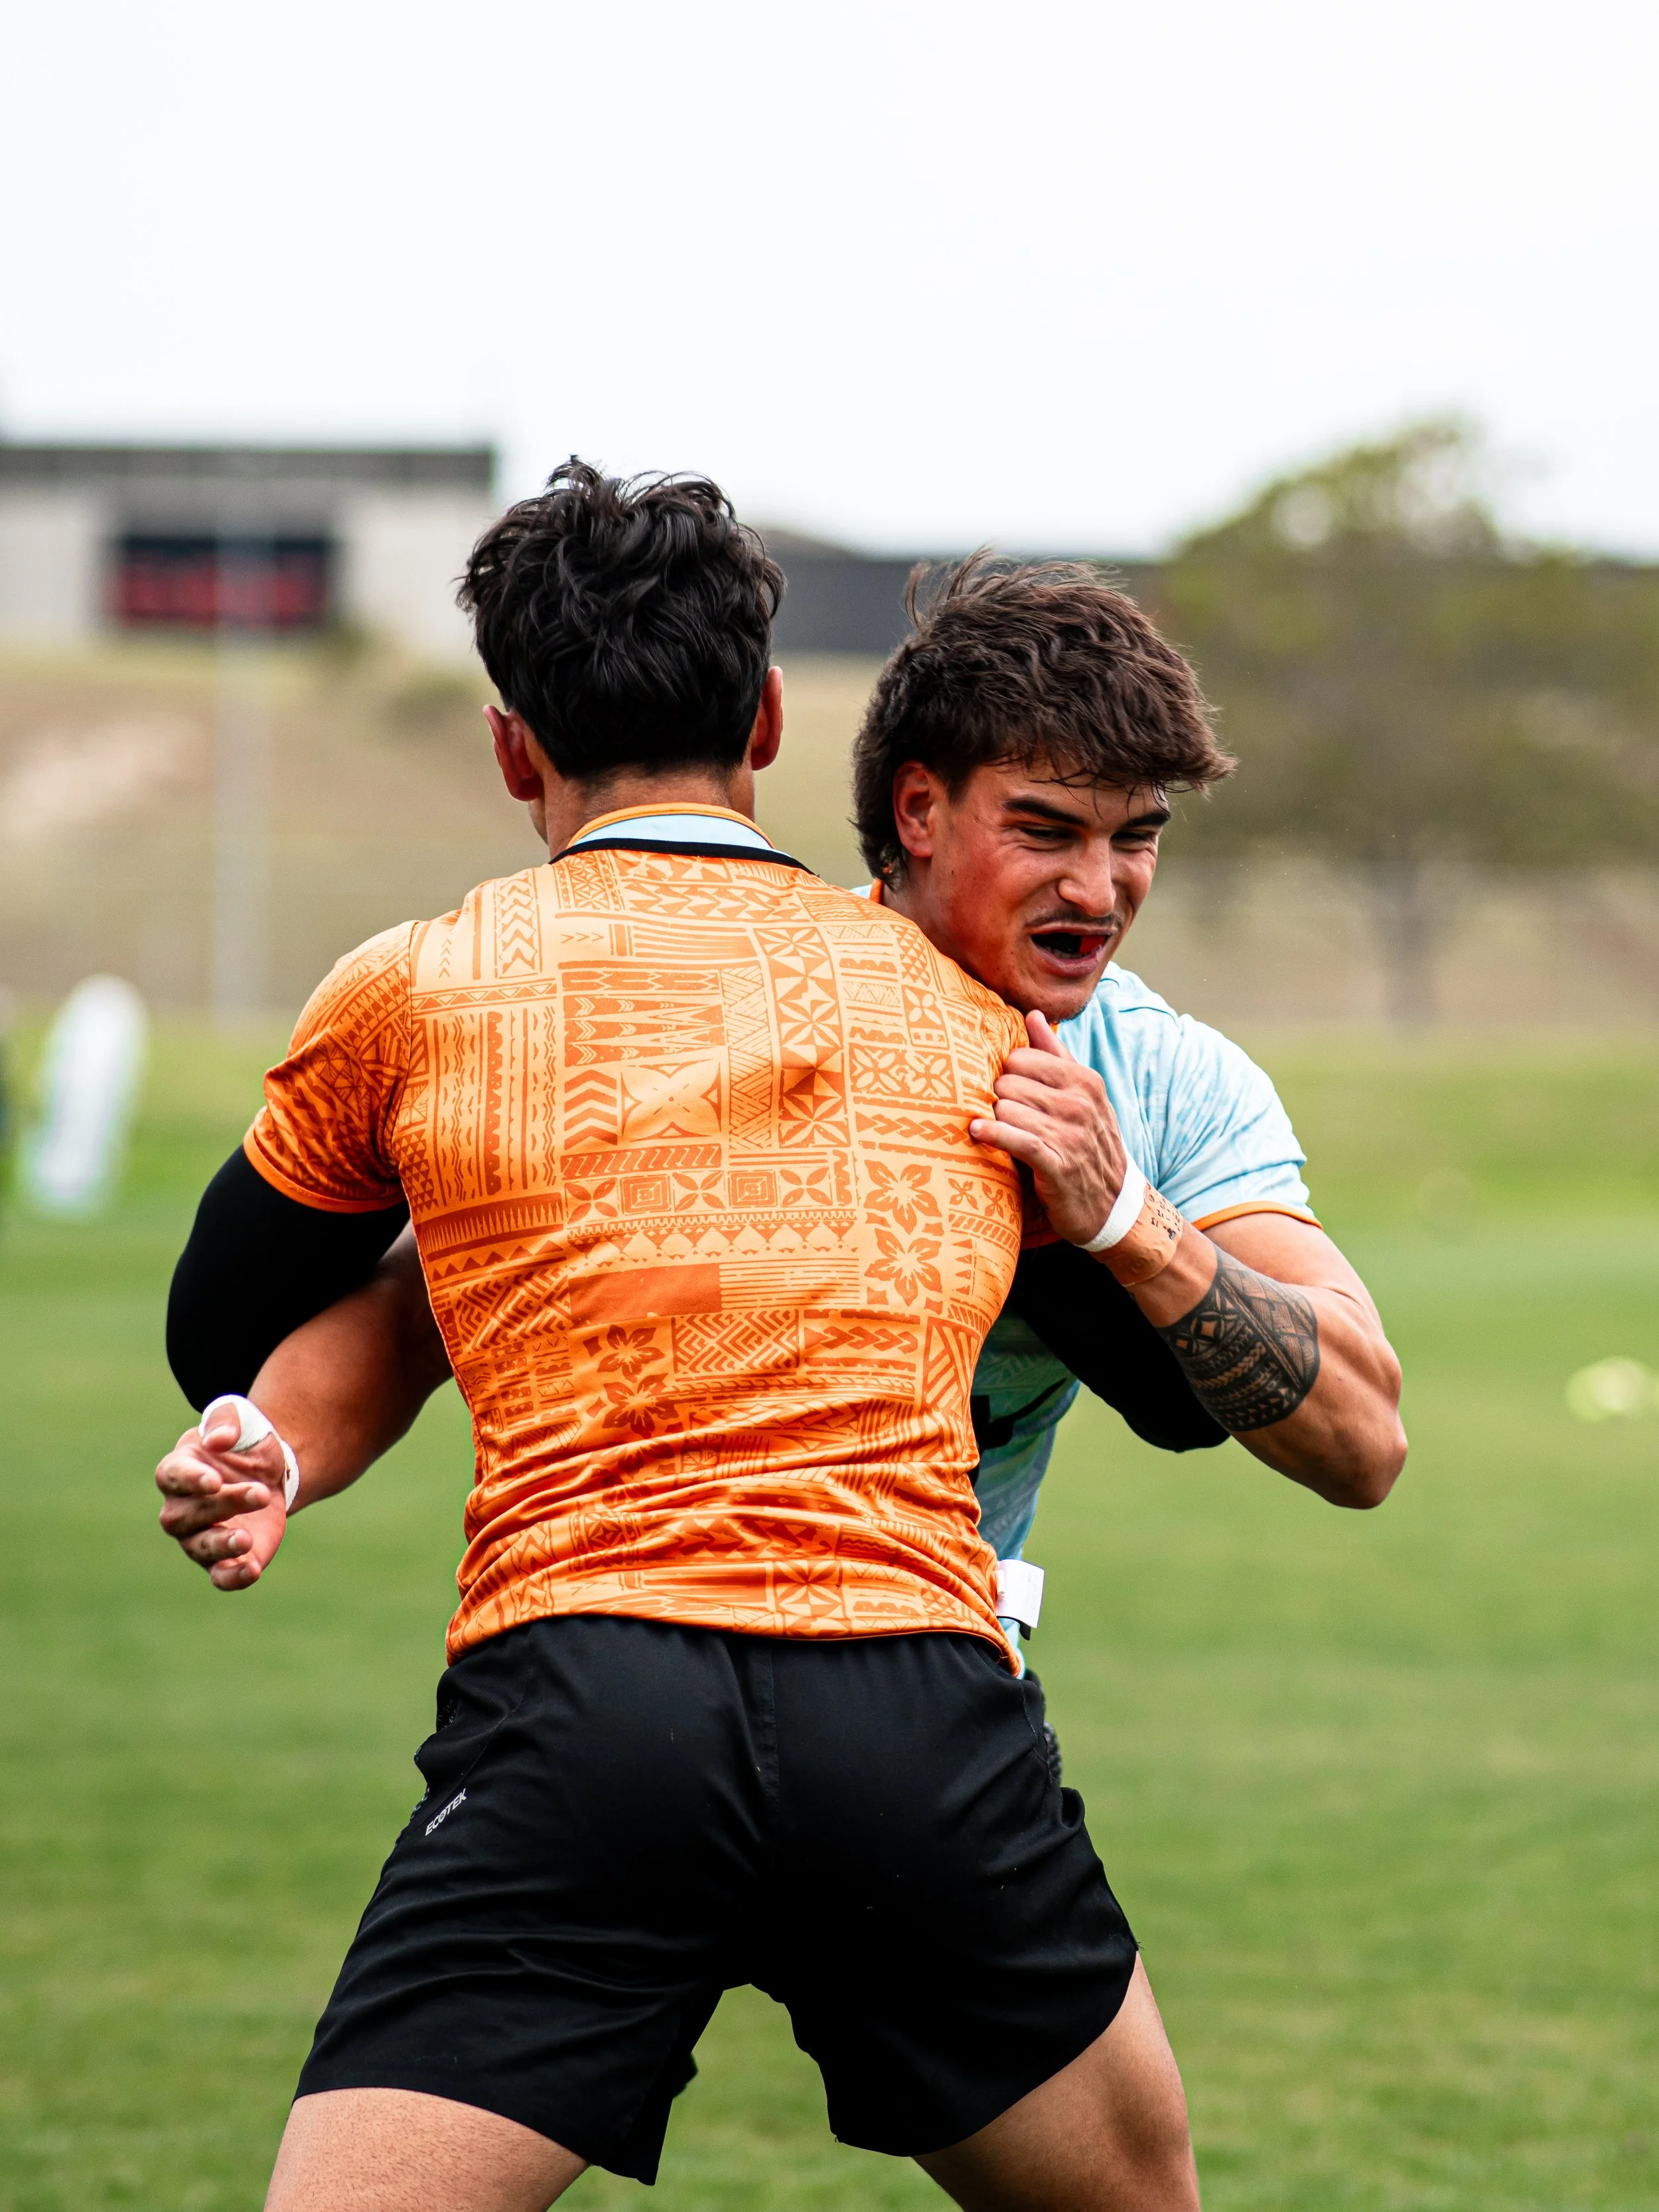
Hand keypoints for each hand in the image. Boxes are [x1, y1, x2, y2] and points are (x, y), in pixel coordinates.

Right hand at [155, 1401, 288, 1590]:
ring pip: (200, 1548)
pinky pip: (220, 1576)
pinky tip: (252, 1570)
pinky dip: (233, 1577)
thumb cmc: (245, 1444)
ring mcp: (198, 1537)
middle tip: (260, 1493)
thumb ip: (227, 1422)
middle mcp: (180, 1509)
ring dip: (222, 1545)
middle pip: (189, 1514)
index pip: (173, 1477)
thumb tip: (219, 1439)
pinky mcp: (223, 1559)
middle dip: (224, 1505)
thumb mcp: (240, 1421)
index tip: (214, 1480)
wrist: (270, 1474)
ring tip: (246, 1539)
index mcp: (178, 1470)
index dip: (191, 1480)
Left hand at [970, 1011, 1131, 1245]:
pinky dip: (993, 1133)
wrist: (1113, 1204)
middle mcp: (1080, 1104)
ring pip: (1007, 1110)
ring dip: (995, 1121)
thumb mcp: (1081, 1095)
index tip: (1007, 1091)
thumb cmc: (1088, 1142)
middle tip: (1002, 1116)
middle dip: (999, 1098)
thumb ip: (1055, 1054)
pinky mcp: (1057, 1165)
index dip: (1007, 1074)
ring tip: (996, 1130)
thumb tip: (1033, 1014)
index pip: (1022, 1058)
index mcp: (1084, 1081)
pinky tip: (978, 1131)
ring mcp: (1071, 1135)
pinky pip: (1015, 1139)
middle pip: (1009, 1083)